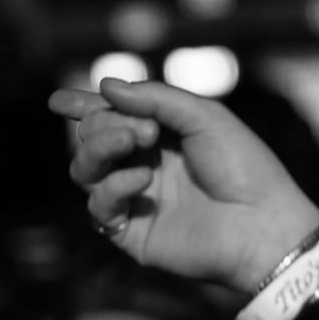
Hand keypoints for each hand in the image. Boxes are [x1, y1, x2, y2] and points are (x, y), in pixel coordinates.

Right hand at [49, 79, 318, 292]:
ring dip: (101, 148)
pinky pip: (98, 205)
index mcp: (159, 137)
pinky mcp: (129, 232)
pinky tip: (142, 181)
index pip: (110, 117)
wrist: (260, 224)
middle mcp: (140, 165)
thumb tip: (105, 87)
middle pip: (91, 138)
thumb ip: (154, 99)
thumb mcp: (203, 117)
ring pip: (85, 170)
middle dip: (105, 124)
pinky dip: (114, 186)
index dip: (83, 107)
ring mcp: (133, 199)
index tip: (59, 101)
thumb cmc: (242, 167)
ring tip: (135, 144)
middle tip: (144, 130)